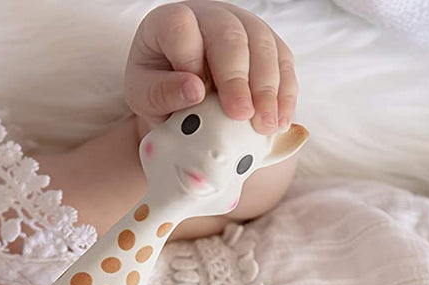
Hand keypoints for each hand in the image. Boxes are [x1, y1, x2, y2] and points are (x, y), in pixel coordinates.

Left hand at [125, 1, 297, 134]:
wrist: (176, 89)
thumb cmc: (157, 89)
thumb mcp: (143, 96)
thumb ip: (161, 92)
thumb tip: (195, 91)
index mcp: (167, 22)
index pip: (179, 26)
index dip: (190, 58)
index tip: (200, 94)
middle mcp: (208, 15)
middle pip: (230, 36)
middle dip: (238, 78)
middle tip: (242, 116)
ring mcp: (241, 24)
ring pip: (263, 45)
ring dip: (268, 88)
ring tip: (266, 125)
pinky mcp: (265, 43)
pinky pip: (283, 60)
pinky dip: (284, 92)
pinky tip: (281, 120)